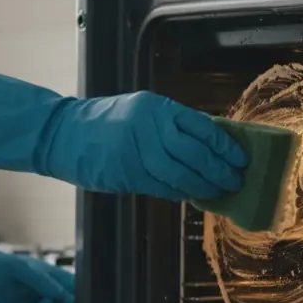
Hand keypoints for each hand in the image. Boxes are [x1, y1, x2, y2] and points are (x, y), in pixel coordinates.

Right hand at [0, 72, 248, 200]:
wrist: (63, 134)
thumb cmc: (106, 122)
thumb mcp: (140, 110)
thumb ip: (171, 125)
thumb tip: (209, 148)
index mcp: (157, 107)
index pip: (202, 128)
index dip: (225, 147)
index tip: (239, 159)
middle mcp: (148, 127)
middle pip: (196, 154)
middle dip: (219, 170)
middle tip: (234, 180)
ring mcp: (135, 152)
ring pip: (181, 175)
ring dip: (203, 186)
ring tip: (217, 192)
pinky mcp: (125, 174)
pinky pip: (161, 187)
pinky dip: (179, 193)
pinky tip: (190, 195)